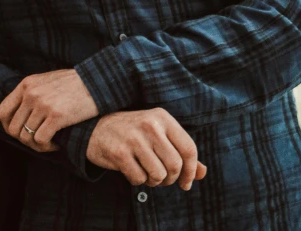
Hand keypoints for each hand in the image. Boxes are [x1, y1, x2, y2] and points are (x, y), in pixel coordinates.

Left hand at [0, 69, 98, 151]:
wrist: (96, 82)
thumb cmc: (74, 83)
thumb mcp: (47, 81)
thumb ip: (31, 92)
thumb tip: (18, 113)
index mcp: (27, 84)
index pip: (2, 112)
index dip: (8, 126)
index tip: (20, 132)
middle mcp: (31, 93)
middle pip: (13, 129)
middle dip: (25, 139)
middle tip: (38, 140)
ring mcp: (43, 104)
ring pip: (26, 137)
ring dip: (37, 145)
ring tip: (50, 142)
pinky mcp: (56, 116)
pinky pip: (40, 140)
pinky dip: (48, 146)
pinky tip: (57, 143)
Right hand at [86, 108, 206, 189]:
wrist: (97, 128)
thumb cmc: (134, 133)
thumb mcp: (159, 135)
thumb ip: (181, 152)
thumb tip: (203, 173)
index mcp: (163, 117)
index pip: (188, 148)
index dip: (191, 170)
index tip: (186, 183)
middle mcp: (150, 125)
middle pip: (175, 165)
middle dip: (170, 179)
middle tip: (161, 178)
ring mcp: (134, 138)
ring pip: (158, 175)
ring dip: (154, 181)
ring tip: (146, 172)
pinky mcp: (120, 152)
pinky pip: (139, 179)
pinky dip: (138, 181)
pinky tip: (132, 170)